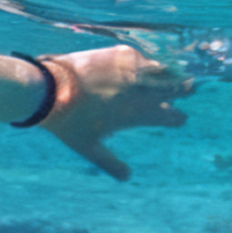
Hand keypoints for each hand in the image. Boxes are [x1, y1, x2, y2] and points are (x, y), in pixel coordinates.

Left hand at [40, 46, 191, 180]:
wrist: (48, 89)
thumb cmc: (67, 121)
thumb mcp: (88, 147)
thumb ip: (110, 163)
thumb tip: (126, 178)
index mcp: (138, 114)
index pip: (172, 117)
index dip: (176, 118)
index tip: (177, 118)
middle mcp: (142, 92)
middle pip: (179, 88)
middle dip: (182, 90)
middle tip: (182, 91)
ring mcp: (134, 71)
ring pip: (165, 71)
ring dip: (165, 76)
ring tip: (162, 79)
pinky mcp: (122, 54)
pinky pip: (143, 58)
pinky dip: (144, 64)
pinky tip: (137, 68)